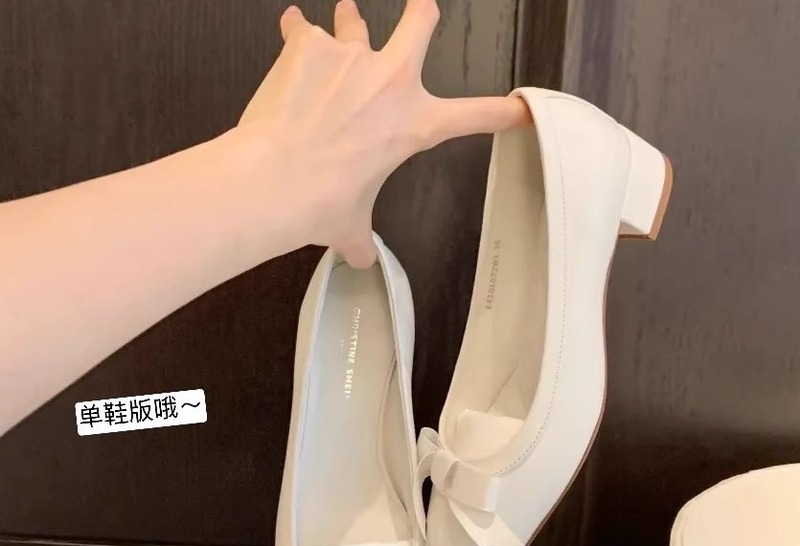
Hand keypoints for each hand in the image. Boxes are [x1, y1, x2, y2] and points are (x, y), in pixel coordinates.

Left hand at [237, 0, 529, 267]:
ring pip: (355, 17)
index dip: (504, 111)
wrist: (276, 180)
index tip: (521, 106)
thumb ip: (360, 238)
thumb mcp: (351, 226)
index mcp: (414, 125)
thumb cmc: (322, 204)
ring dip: (348, 21)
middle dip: (420, 14)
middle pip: (421, 21)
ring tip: (341, 22)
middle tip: (419, 13)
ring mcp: (349, 55)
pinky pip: (300, 26)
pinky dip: (295, 33)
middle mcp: (389, 80)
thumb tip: (361, 258)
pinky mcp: (306, 45)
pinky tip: (289, 37)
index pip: (475, 116)